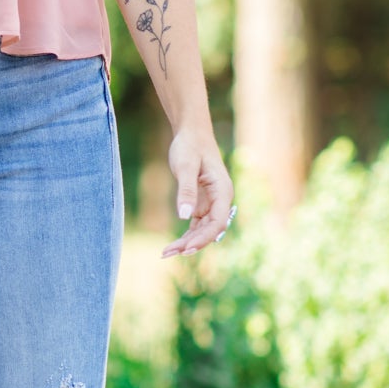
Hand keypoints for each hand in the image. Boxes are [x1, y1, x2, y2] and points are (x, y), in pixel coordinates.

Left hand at [161, 126, 235, 257]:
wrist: (191, 133)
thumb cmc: (190, 146)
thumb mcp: (185, 167)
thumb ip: (186, 191)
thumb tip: (184, 216)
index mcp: (223, 191)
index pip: (218, 222)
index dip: (204, 238)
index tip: (186, 249)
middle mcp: (221, 200)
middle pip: (210, 230)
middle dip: (192, 244)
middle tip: (169, 253)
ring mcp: (212, 203)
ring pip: (202, 230)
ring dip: (187, 243)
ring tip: (166, 253)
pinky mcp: (202, 203)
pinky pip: (196, 225)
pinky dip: (186, 235)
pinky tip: (172, 245)